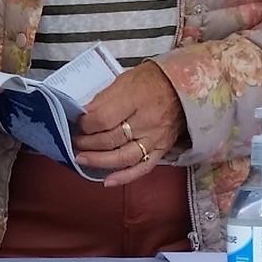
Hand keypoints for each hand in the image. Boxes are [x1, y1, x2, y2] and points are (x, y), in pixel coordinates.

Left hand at [71, 60, 187, 185]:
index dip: (86, 124)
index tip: (77, 122)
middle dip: (88, 142)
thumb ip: (104, 98)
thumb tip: (83, 114)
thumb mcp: (125, 80)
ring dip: (99, 161)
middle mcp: (147, 121)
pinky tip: (107, 181)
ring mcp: (155, 138)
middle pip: (111, 139)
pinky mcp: (162, 150)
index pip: (104, 119)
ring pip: (124, 157)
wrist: (186, 87)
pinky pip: (143, 167)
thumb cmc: (152, 80)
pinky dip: (125, 177)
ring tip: (81, 159)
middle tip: (74, 141)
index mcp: (136, 98)